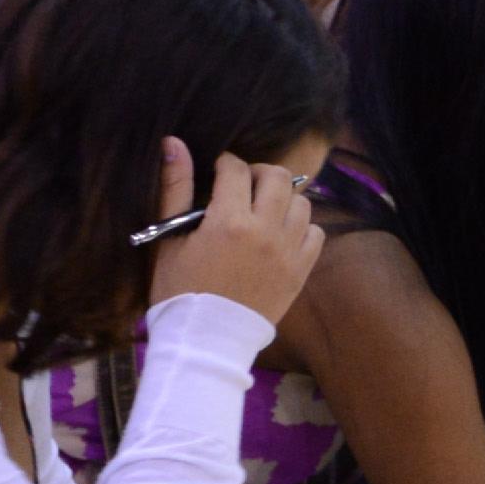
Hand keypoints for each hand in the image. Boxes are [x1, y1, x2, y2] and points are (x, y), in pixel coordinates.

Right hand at [146, 139, 324, 323]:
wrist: (205, 340)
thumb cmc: (178, 291)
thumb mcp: (168, 239)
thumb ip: (175, 189)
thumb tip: (174, 143)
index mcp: (228, 221)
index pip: (236, 169)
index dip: (225, 164)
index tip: (218, 171)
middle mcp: (265, 231)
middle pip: (278, 177)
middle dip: (260, 173)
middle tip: (244, 184)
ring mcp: (288, 252)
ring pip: (302, 203)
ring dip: (283, 198)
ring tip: (263, 209)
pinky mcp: (301, 272)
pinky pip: (316, 233)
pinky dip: (302, 227)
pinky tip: (281, 233)